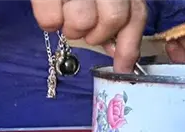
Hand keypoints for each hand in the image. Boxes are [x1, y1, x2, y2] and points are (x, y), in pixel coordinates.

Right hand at [31, 0, 147, 72]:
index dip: (130, 44)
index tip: (123, 66)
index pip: (135, 12)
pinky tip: (50, 13)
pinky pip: (50, 19)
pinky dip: (49, 22)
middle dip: (96, 34)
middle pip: (112, 19)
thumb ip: (115, 14)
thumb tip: (116, 50)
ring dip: (71, 28)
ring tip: (65, 15)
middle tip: (83, 30)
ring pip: (82, 22)